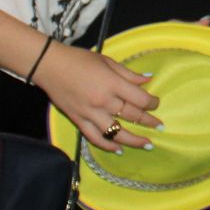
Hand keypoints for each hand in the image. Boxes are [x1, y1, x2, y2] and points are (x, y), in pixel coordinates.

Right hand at [32, 44, 158, 151]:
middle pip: (131, 116)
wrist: (49, 66)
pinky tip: (119, 150)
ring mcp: (90, 114)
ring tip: (147, 144)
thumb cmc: (79, 59)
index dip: (151, 103)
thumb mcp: (107, 61)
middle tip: (159, 126)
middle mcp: (103, 101)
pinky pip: (95, 138)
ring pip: (116, 133)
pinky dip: (108, 146)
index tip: (156, 104)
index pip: (139, 99)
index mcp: (112, 83)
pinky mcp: (78, 121)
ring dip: (134, 140)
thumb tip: (148, 80)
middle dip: (148, 122)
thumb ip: (128, 73)